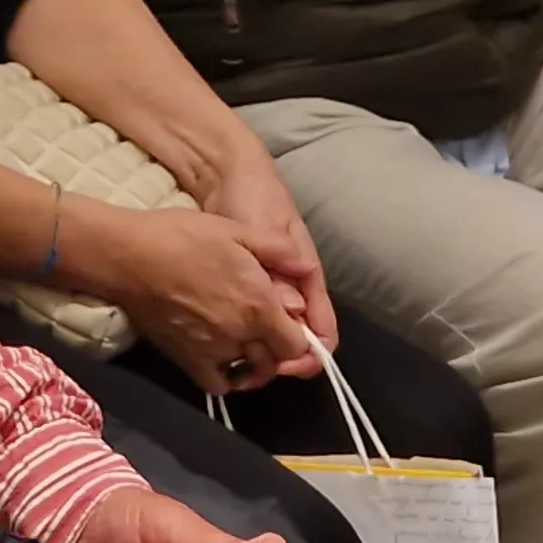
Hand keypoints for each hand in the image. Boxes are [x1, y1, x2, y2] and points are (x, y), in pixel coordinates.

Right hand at [81, 206, 319, 396]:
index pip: (297, 345)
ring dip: (254, 362)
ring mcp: (213, 352)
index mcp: (259, 305)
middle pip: (275, 362)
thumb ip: (278, 250)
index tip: (290, 324)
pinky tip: (223, 357)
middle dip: (277, 349)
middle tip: (268, 330)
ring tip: (246, 342)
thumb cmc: (181, 236)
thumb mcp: (235, 229)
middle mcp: (241, 335)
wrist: (128, 256)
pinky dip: (226, 376)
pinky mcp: (187, 360)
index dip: (299, 338)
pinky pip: (218, 384)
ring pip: (249, 373)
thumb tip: (307, 267)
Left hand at [199, 158, 339, 357]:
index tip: (285, 365)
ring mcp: (268, 290)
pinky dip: (240, 338)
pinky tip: (219, 345)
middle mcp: (291, 290)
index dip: (309, 355)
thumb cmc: (254, 197)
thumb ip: (279, 267)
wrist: (225, 174)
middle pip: (297, 341)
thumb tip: (291, 309)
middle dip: (281, 360)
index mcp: (307, 278)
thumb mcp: (268, 230)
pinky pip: (249, 323)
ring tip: (233, 362)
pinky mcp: (243, 288)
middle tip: (250, 369)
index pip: (323, 331)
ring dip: (259, 353)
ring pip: (272, 336)